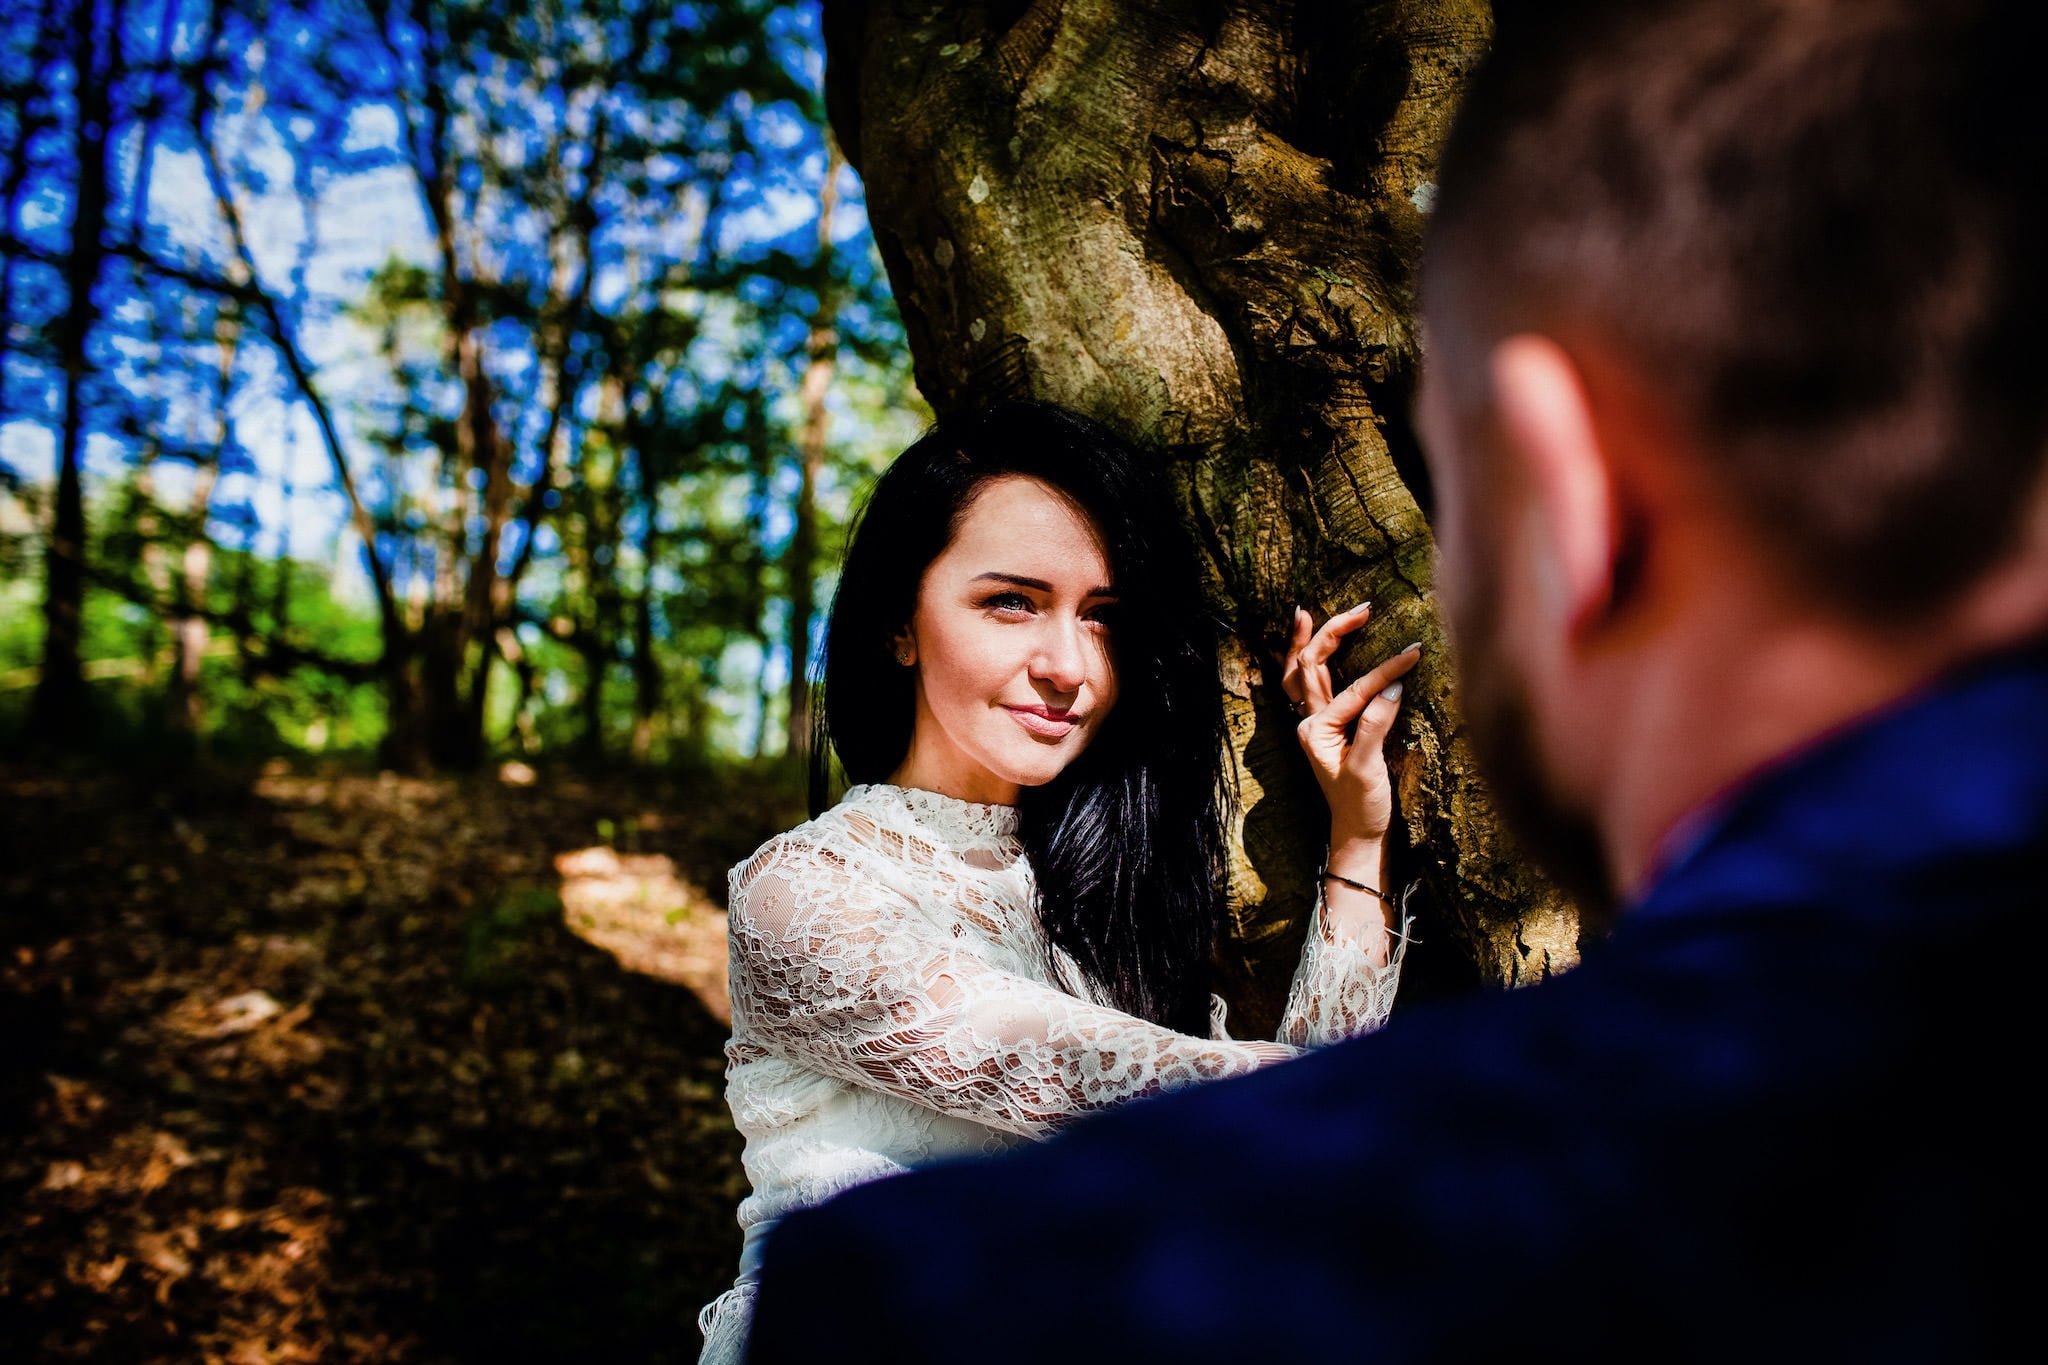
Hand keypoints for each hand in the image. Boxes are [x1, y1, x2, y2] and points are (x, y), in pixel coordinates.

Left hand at [1279, 603, 1421, 845]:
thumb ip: (1375, 726)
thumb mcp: (1368, 769)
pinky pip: (1309, 686)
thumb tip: (1392, 687)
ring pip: (1300, 673)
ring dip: (1305, 642)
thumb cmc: (1362, 806)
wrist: (1357, 833)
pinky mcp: (1327, 728)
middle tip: (1360, 609)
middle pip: (1308, 666)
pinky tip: (1312, 647)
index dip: (1385, 671)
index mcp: (1317, 731)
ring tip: (1305, 613)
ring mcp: (1316, 724)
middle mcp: (1310, 723)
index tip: (1415, 652)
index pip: (1354, 689)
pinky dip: (1308, 662)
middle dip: (1331, 633)